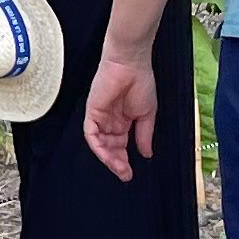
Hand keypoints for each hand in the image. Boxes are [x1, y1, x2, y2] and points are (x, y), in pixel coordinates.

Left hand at [80, 53, 154, 180]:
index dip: (124, 160)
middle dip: (117, 162)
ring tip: (120, 168)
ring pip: (100, 144)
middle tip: (125, 173)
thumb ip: (144, 134)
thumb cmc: (141, 82)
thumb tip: (147, 153)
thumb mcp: (147, 114)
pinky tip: (108, 156)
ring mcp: (100, 117)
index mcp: (122, 121)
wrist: (131, 64)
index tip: (130, 173)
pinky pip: (91, 134)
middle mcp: (109, 121)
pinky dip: (98, 147)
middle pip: (109, 147)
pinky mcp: (92, 112)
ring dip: (109, 158)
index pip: (120, 145)